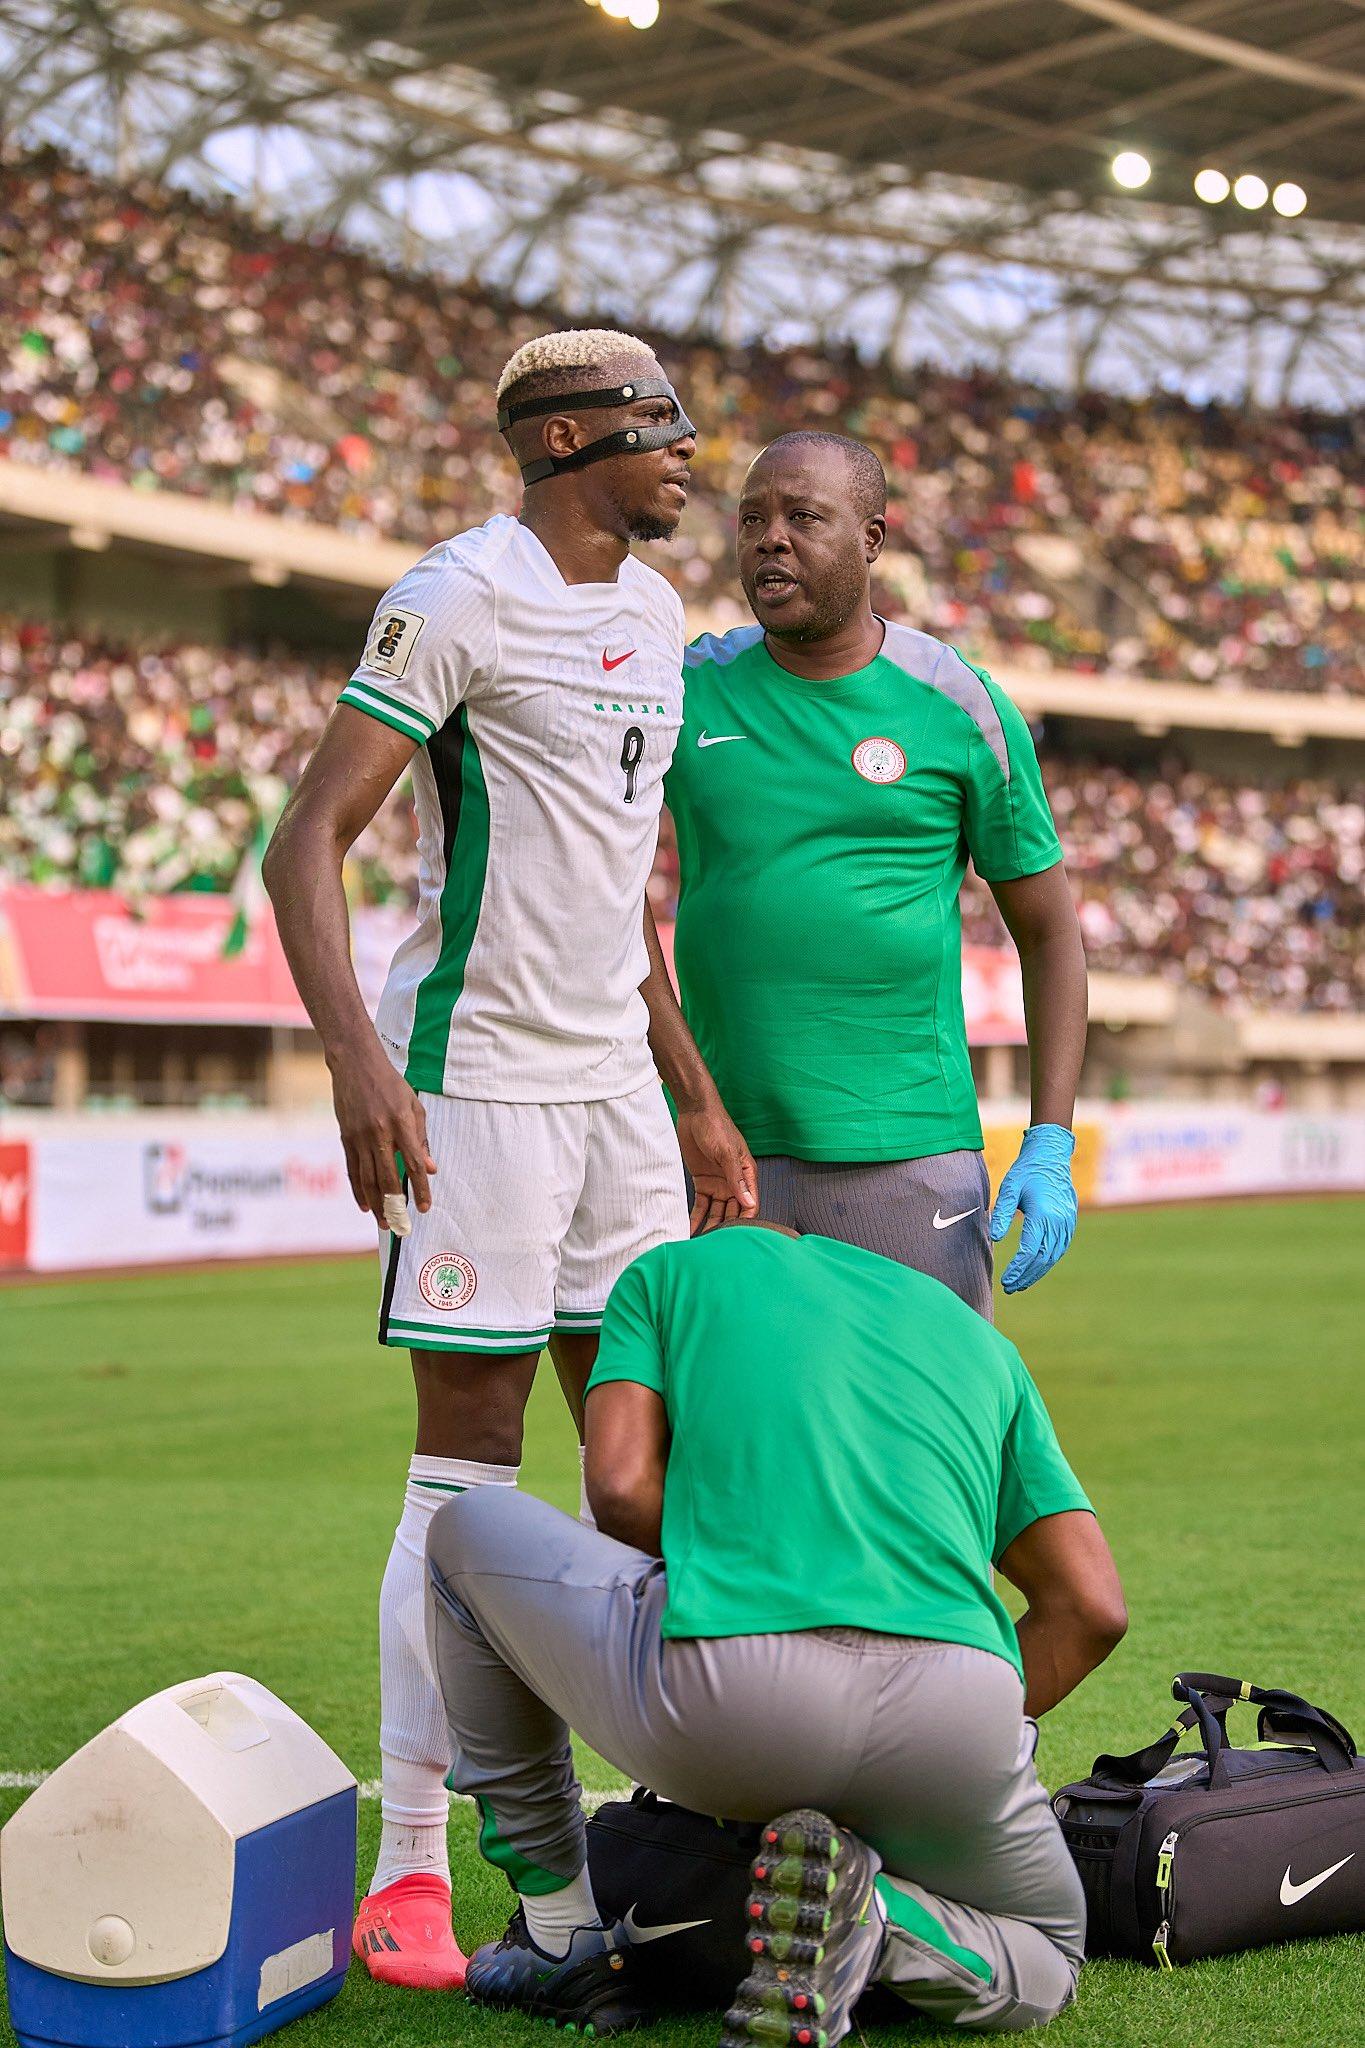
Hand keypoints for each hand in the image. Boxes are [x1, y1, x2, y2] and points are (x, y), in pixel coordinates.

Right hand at [330, 1045, 435, 1225]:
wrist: (355, 1064)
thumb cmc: (391, 1084)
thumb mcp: (414, 1106)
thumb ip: (422, 1138)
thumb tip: (430, 1168)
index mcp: (401, 1123)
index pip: (413, 1164)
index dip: (421, 1188)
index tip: (425, 1207)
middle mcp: (379, 1133)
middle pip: (387, 1178)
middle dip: (395, 1206)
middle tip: (401, 1225)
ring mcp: (359, 1137)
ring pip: (367, 1179)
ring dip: (376, 1204)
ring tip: (384, 1222)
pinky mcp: (345, 1138)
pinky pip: (352, 1170)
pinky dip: (358, 1190)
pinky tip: (365, 1206)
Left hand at [676, 1099, 757, 1234]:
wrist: (694, 1114)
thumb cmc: (716, 1127)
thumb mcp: (727, 1153)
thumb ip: (736, 1179)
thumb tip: (748, 1203)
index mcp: (746, 1175)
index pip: (750, 1204)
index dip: (745, 1221)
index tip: (736, 1237)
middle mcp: (733, 1182)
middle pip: (733, 1211)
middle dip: (726, 1227)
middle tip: (717, 1244)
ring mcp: (718, 1184)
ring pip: (716, 1211)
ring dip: (710, 1226)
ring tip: (702, 1242)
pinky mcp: (702, 1182)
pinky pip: (701, 1205)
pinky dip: (696, 1217)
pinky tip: (690, 1229)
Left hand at [989, 1123, 1076, 1292]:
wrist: (1051, 1156)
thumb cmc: (1026, 1171)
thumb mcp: (1009, 1188)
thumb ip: (1002, 1213)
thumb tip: (995, 1239)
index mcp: (1043, 1214)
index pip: (1030, 1251)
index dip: (1017, 1269)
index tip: (1005, 1281)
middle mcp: (1059, 1222)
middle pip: (1042, 1258)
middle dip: (1026, 1276)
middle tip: (1009, 1287)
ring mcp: (1067, 1223)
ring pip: (1053, 1257)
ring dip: (1036, 1273)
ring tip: (1020, 1284)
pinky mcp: (1069, 1223)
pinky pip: (1059, 1249)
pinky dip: (1046, 1262)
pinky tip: (1034, 1269)